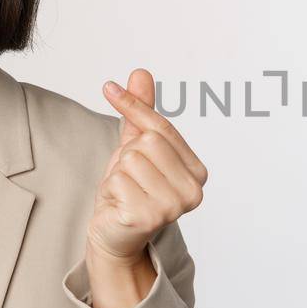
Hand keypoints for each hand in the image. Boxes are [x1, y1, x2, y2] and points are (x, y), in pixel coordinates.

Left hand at [87, 69, 208, 264]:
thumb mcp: (136, 147)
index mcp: (197, 171)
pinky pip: (118, 181)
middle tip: (129, 177)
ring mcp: (173, 206)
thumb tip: (140, 73)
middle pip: (147, 142)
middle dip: (128, 155)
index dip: (133, 107)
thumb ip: (142, 113)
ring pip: (131, 160)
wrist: (115, 234)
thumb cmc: (129, 190)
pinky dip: (110, 190)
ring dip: (118, 174)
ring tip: (125, 192)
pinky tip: (119, 205)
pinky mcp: (148, 218)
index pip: (162, 127)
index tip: (108, 88)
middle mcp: (193, 190)